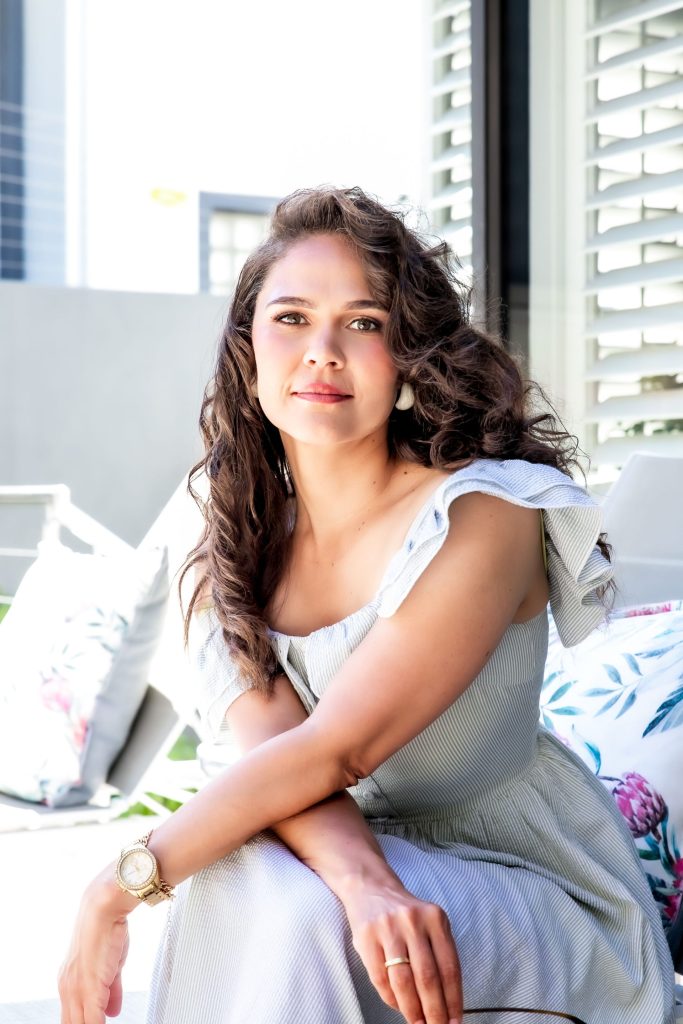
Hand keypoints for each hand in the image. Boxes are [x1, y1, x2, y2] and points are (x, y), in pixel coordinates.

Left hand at [58, 867, 136, 1023]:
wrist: (104, 909)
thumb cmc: (107, 930)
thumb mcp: (110, 966)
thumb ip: (110, 990)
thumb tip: (112, 1010)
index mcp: (69, 982)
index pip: (71, 1017)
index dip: (84, 1023)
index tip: (96, 1023)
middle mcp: (68, 988)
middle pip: (71, 1023)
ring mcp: (76, 989)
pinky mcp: (89, 989)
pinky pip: (93, 1022)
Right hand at [342, 880, 461, 1023]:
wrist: (370, 888)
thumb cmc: (405, 914)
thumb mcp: (429, 923)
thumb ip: (439, 954)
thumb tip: (448, 1002)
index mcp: (435, 918)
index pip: (449, 967)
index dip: (453, 999)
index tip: (455, 1021)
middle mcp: (413, 921)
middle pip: (427, 977)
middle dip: (434, 1011)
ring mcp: (388, 928)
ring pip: (403, 981)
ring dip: (413, 1010)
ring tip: (419, 1023)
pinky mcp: (366, 937)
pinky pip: (380, 978)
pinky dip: (391, 998)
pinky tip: (398, 1007)